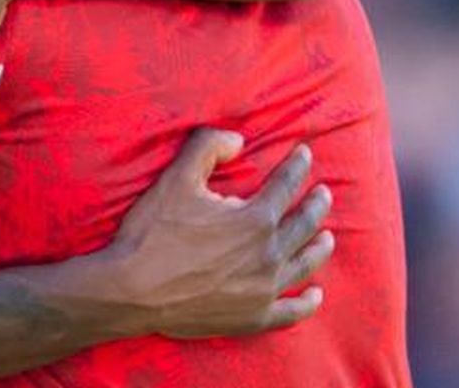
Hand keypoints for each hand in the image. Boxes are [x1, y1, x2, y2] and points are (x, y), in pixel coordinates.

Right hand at [105, 129, 334, 337]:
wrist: (130, 292)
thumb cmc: (152, 234)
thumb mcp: (176, 178)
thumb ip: (208, 147)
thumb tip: (238, 140)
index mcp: (256, 219)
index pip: (286, 185)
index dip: (297, 166)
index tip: (305, 154)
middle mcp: (268, 254)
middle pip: (304, 223)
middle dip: (316, 204)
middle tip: (324, 192)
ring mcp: (263, 290)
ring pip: (304, 264)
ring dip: (320, 247)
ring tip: (328, 237)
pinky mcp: (252, 318)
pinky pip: (290, 312)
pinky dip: (307, 302)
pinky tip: (315, 294)